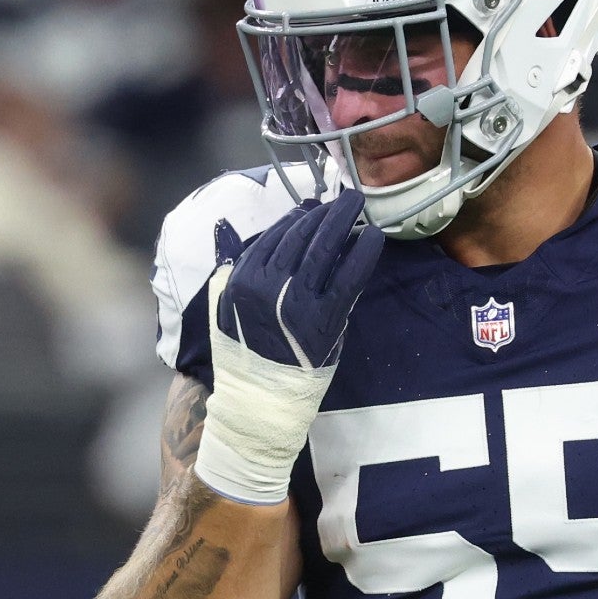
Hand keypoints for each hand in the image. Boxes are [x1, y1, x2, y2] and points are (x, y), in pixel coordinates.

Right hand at [196, 190, 383, 503]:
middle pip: (301, 237)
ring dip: (343, 222)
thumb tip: (224, 227)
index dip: (298, 218)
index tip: (314, 207)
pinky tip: (374, 236)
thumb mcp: (224, 306)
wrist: (259, 401)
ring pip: (323, 250)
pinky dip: (363, 253)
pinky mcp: (325, 319)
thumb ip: (230, 265)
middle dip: (325, 213)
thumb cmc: (244, 352)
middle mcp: (267, 287)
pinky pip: (349, 277)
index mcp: (241, 281)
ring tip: (358, 205)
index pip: (274, 237)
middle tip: (346, 196)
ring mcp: (298, 302)